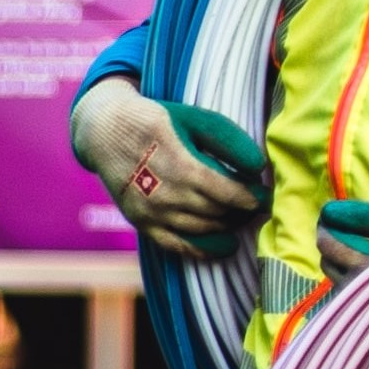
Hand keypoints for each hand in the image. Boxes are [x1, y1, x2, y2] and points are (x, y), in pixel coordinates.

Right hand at [75, 84, 269, 260]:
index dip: (252, 197)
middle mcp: (165, 195)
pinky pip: (178, 246)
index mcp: (180, 166)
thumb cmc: (154, 120)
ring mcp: (152, 214)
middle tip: (257, 206)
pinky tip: (225, 246)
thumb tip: (259, 166)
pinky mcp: (142, 224)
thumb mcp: (192, 118)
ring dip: (227, 227)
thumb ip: (228, 140)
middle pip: (218, 213)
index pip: (228, 193)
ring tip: (241, 217)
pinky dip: (204, 250)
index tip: (265, 195)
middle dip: (242, 212)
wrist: (104, 132)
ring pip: (203, 230)